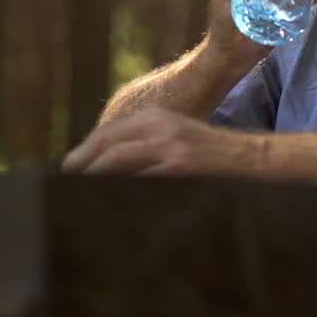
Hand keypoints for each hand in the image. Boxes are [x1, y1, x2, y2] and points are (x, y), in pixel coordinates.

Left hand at [61, 107, 263, 175]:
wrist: (252, 157)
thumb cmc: (213, 155)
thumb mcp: (177, 138)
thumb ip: (147, 145)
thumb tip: (110, 165)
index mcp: (157, 117)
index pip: (108, 133)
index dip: (85, 150)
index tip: (68, 168)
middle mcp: (160, 125)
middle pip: (107, 142)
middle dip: (82, 161)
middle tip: (63, 180)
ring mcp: (170, 144)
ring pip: (117, 158)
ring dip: (92, 174)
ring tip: (75, 190)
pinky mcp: (181, 165)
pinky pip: (140, 177)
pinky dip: (119, 187)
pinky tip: (108, 199)